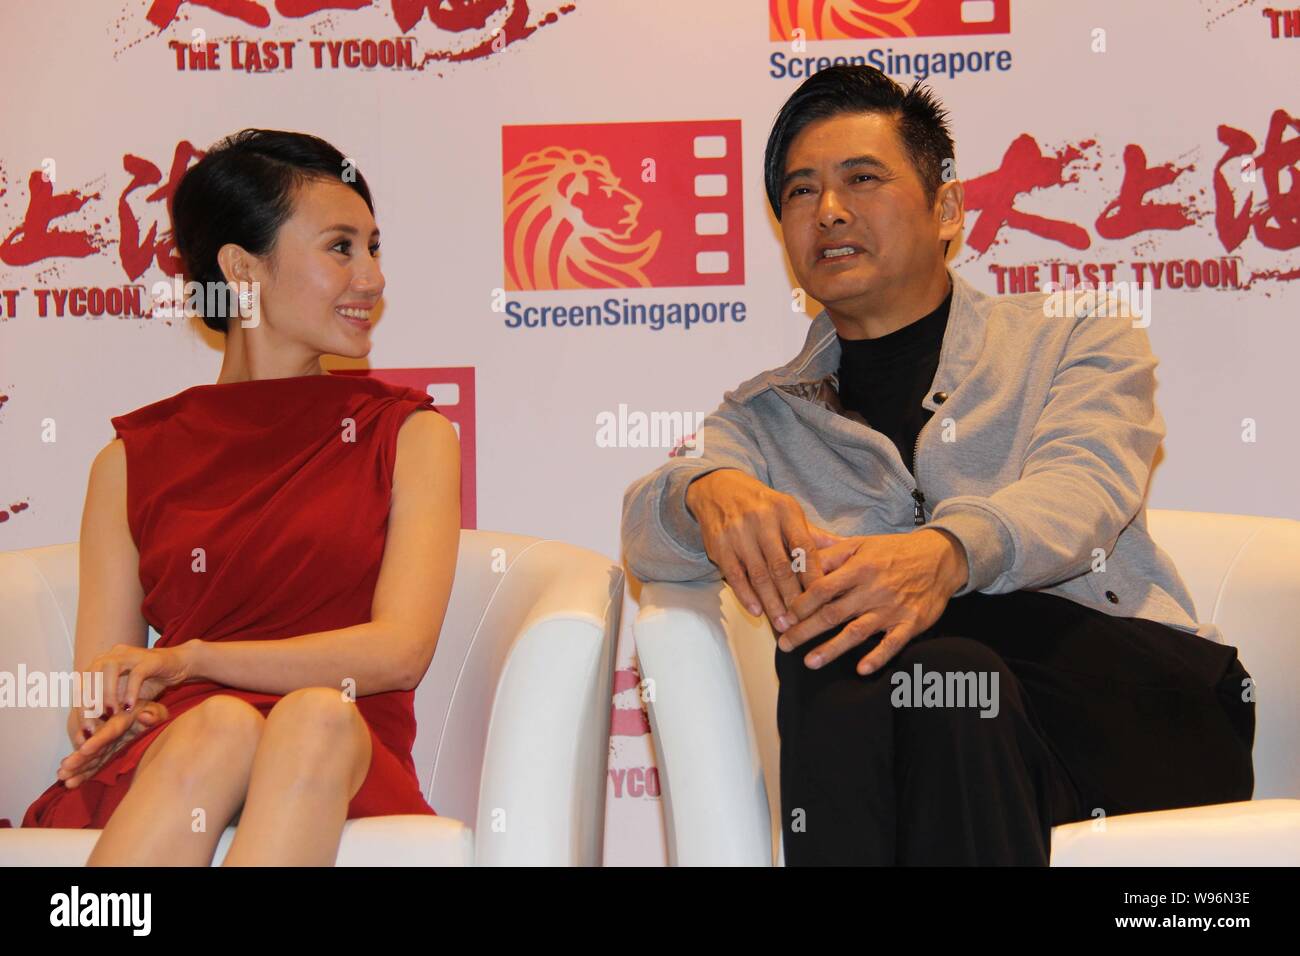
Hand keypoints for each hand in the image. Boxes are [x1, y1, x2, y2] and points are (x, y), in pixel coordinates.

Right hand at [57, 700, 169, 788]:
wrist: (152, 718)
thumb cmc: (154, 714)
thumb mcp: (158, 712)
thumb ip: (155, 714)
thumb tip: (145, 716)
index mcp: (121, 722)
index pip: (108, 731)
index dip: (97, 740)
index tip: (84, 748)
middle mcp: (110, 734)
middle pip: (94, 747)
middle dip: (79, 758)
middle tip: (63, 769)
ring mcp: (106, 746)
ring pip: (90, 758)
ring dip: (76, 768)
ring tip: (62, 777)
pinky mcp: (105, 755)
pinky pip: (94, 765)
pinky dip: (83, 773)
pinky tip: (70, 782)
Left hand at [86, 642, 195, 717]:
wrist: (179, 664)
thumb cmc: (148, 682)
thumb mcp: (123, 696)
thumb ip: (106, 707)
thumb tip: (86, 732)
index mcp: (101, 663)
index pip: (81, 683)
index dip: (79, 705)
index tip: (83, 728)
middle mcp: (112, 655)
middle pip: (90, 676)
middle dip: (89, 703)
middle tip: (92, 725)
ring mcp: (130, 655)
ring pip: (109, 671)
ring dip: (107, 694)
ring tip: (111, 714)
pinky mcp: (149, 659)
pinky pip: (136, 674)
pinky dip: (131, 691)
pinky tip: (130, 707)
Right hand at [685, 469, 830, 629]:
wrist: (719, 489)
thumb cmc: (762, 506)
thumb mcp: (788, 512)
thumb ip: (814, 535)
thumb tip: (847, 548)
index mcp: (785, 511)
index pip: (805, 547)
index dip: (814, 576)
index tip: (823, 600)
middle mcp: (762, 520)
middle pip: (781, 566)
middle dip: (793, 597)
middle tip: (803, 622)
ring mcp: (739, 533)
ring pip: (759, 575)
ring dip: (772, 603)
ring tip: (783, 624)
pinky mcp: (719, 545)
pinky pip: (735, 576)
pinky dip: (746, 596)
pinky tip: (757, 611)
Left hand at [778, 528, 968, 674]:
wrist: (940, 558)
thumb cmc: (894, 551)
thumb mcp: (861, 543)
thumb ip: (829, 553)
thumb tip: (797, 559)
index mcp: (859, 567)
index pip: (822, 588)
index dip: (801, 604)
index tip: (785, 616)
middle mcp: (873, 589)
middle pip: (832, 613)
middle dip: (805, 630)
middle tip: (784, 644)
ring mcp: (892, 608)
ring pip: (856, 632)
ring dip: (832, 649)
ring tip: (810, 662)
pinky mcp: (911, 623)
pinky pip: (892, 643)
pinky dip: (878, 657)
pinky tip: (861, 669)